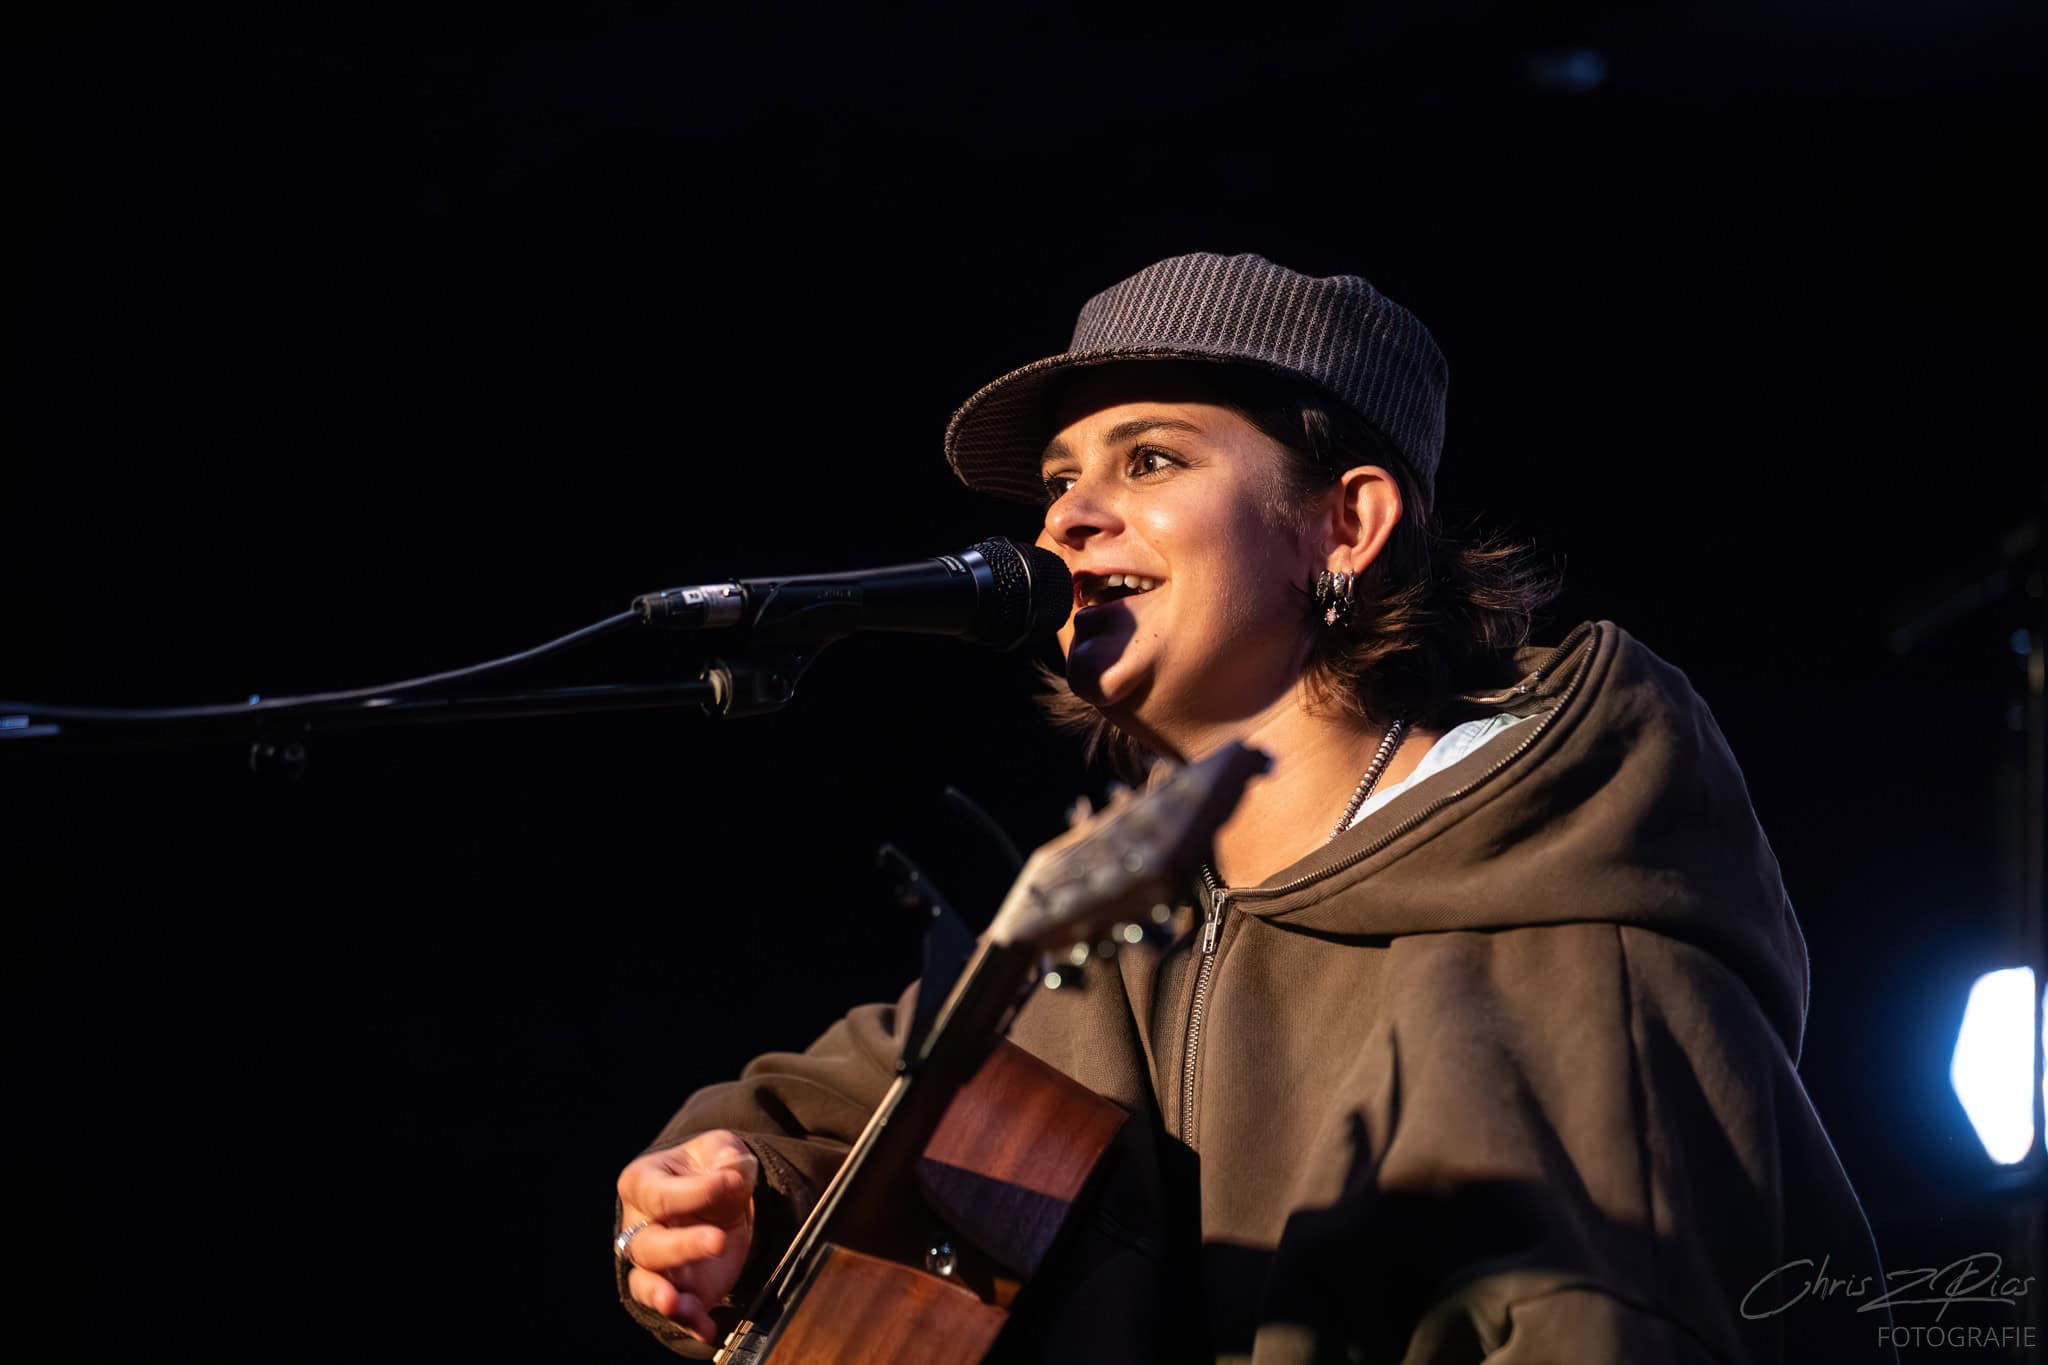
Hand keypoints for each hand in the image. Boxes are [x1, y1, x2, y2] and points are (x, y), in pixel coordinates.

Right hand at [617, 1129, 758, 1344]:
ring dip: (662, 1295)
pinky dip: (690, 1321)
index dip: (694, 1192)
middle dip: (681, 1246)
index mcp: (642, 1183)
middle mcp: (640, 1226)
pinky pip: (676, 1310)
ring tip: (676, 1302)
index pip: (659, 1195)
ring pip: (646, 1282)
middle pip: (647, 1244)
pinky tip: (707, 1328)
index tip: (732, 1181)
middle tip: (717, 1241)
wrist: (725, 1196)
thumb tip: (732, 1171)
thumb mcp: (720, 1150)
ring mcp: (655, 1263)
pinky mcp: (680, 1288)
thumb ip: (725, 1156)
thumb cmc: (711, 1168)